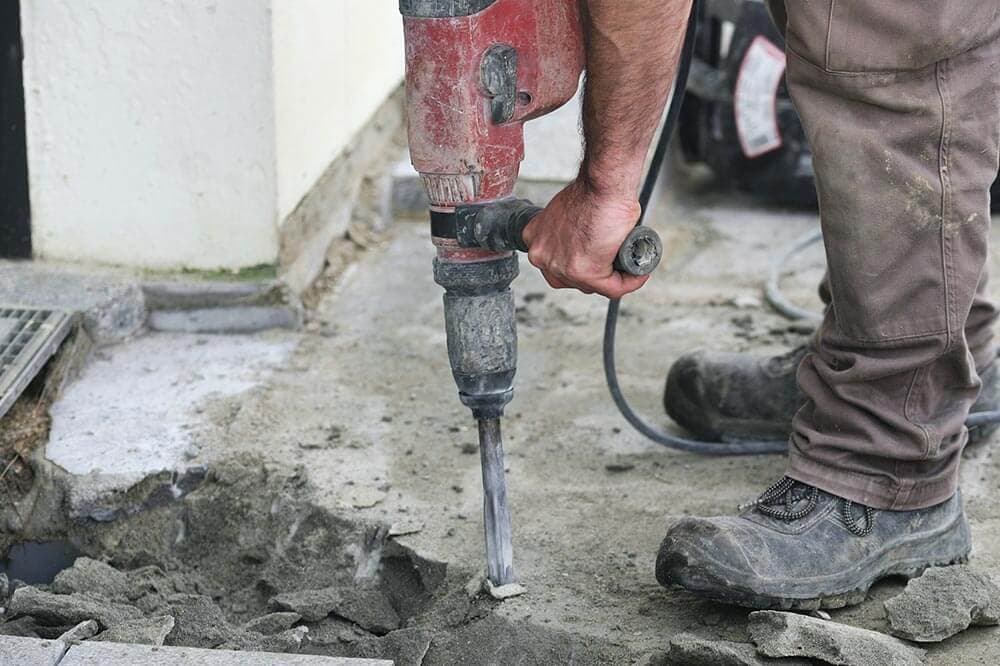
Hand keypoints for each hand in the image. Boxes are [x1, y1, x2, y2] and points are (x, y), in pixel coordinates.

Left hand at [521, 179, 650, 297]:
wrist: (604, 184)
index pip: (556, 263)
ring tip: (628, 264)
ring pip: (591, 285)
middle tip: (614, 261)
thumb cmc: (593, 192)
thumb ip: (567, 230)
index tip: (596, 256)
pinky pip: (612, 288)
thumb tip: (582, 242)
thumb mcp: (567, 213)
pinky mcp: (585, 272)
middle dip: (594, 273)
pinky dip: (629, 282)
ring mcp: (561, 266)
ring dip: (613, 278)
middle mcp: (541, 255)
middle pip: (571, 278)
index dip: (579, 261)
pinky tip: (639, 273)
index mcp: (535, 238)